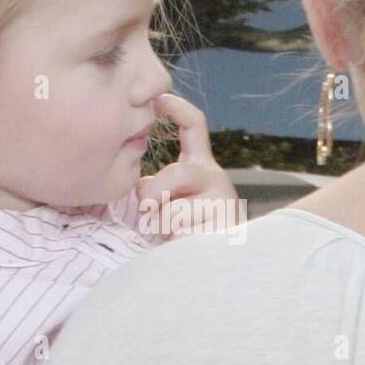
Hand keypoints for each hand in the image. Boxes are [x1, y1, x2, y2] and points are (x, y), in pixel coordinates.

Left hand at [137, 92, 243, 238]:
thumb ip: (157, 187)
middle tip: (151, 211)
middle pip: (176, 174)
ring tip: (176, 234)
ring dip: (163, 225)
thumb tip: (141, 183)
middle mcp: (216, 179)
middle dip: (153, 196)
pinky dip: (174, 241)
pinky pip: (180, 229)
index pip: (194, 126)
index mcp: (202, 168)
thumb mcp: (169, 204)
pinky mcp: (223, 224)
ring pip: (172, 208)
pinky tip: (186, 245)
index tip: (157, 98)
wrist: (219, 266)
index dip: (176, 107)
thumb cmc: (189, 234)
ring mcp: (223, 201)